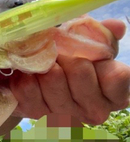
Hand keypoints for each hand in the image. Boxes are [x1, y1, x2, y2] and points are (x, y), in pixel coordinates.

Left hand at [9, 19, 129, 124]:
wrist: (36, 81)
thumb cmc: (71, 64)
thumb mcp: (92, 49)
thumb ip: (104, 37)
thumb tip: (116, 26)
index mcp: (115, 95)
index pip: (116, 76)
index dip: (98, 57)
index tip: (86, 52)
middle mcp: (94, 110)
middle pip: (80, 71)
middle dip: (66, 54)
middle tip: (57, 51)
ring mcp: (65, 115)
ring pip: (53, 78)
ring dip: (44, 63)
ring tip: (42, 62)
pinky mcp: (36, 113)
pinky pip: (29, 86)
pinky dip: (26, 74)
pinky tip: (28, 74)